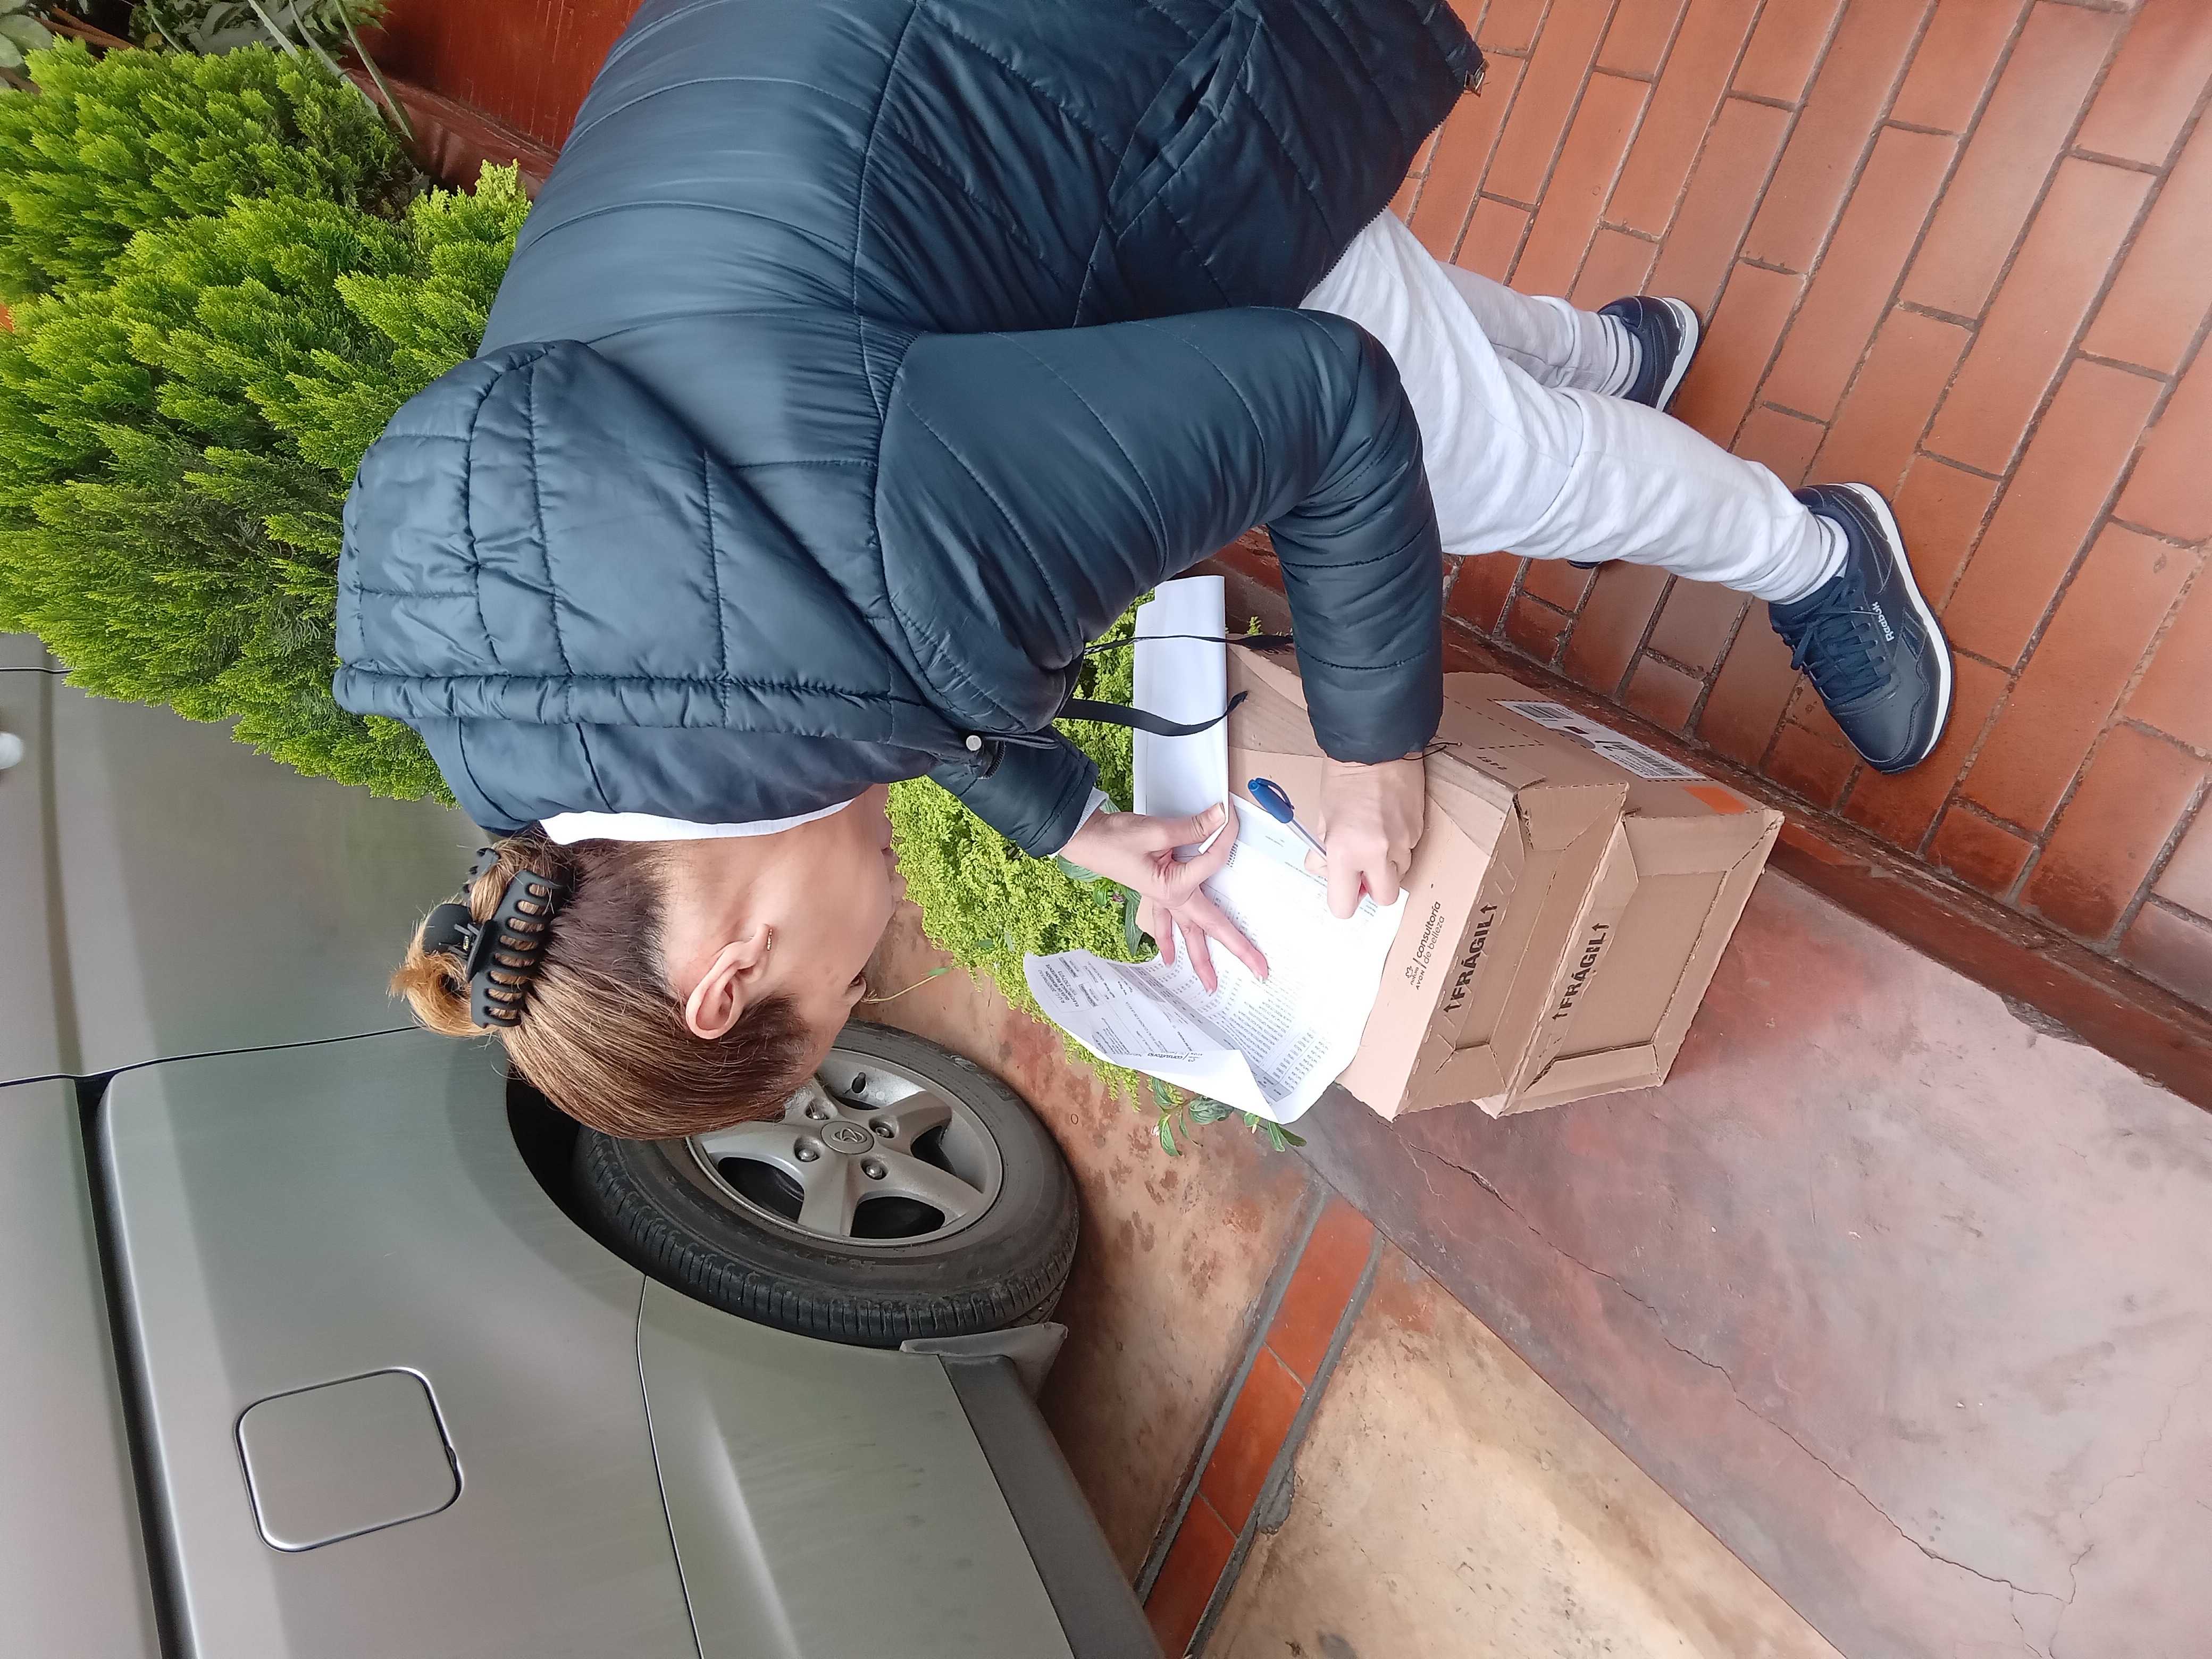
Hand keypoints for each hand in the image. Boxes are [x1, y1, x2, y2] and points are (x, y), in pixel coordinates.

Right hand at [1060, 803, 1267, 991]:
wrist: (1085, 840)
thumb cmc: (1115, 838)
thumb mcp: (1155, 831)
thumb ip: (1191, 827)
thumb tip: (1220, 815)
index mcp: (1174, 885)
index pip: (1213, 861)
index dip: (1224, 835)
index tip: (1228, 816)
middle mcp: (1172, 899)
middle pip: (1212, 927)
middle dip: (1238, 948)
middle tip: (1260, 970)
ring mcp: (1163, 900)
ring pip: (1188, 934)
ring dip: (1201, 961)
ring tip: (1212, 986)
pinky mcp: (1154, 895)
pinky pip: (1164, 924)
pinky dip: (1167, 940)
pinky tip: (1168, 959)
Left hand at [1307, 756, 1425, 918]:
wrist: (1376, 745)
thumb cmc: (1343, 778)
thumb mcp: (1322, 818)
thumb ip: (1325, 853)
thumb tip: (1327, 872)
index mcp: (1345, 851)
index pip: (1344, 906)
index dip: (1343, 901)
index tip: (1343, 891)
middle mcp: (1377, 853)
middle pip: (1385, 899)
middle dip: (1374, 888)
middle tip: (1363, 869)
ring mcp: (1403, 843)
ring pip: (1399, 874)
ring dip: (1387, 865)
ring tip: (1374, 835)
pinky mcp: (1419, 830)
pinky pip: (1408, 851)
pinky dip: (1398, 844)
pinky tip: (1387, 821)